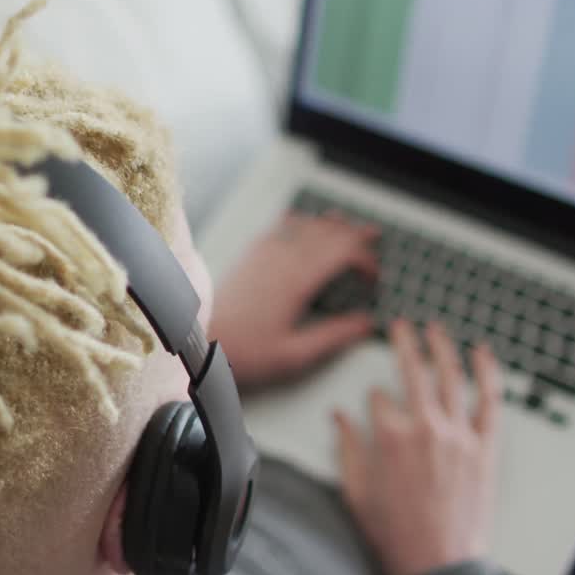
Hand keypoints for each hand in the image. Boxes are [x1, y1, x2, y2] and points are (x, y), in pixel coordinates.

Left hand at [209, 213, 377, 386]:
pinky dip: (297, 221)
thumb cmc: (244, 351)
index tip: (374, 277)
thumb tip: (365, 324)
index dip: (365, 260)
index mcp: (296, 281)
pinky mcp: (249, 257)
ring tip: (346, 222)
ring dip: (329, 224)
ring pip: (304, 226)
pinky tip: (299, 219)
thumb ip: (333, 337)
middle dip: (354, 234)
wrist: (200, 341)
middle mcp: (281, 260)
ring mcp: (263, 254)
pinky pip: (278, 227)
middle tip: (374, 235)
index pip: (342, 253)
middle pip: (326, 233)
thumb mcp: (294, 355)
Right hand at [333, 320, 502, 574]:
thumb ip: (348, 448)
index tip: (375, 399)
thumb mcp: (356, 490)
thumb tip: (339, 418)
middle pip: (414, 371)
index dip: (374, 397)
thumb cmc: (398, 534)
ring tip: (436, 329)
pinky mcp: (485, 448)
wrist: (439, 563)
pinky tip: (482, 354)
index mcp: (390, 438)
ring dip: (442, 347)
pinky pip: (490, 400)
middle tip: (401, 326)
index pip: (379, 398)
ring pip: (451, 376)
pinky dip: (487, 373)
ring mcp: (459, 436)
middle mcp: (425, 429)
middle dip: (404, 342)